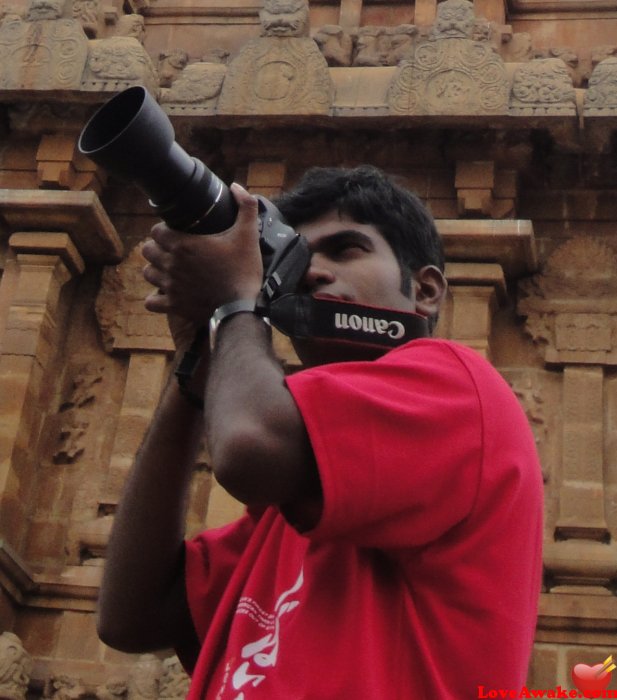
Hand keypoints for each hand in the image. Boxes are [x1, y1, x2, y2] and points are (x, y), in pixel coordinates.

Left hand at [141, 183, 262, 323]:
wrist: (240, 308)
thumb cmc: (243, 271)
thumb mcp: (248, 235)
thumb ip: (245, 207)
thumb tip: (236, 187)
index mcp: (184, 244)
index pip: (156, 230)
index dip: (164, 230)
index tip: (176, 233)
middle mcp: (171, 264)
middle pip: (147, 250)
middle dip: (157, 248)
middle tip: (172, 251)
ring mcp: (170, 286)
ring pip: (147, 273)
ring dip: (155, 270)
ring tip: (169, 270)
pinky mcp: (173, 305)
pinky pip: (151, 301)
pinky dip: (156, 298)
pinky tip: (166, 294)